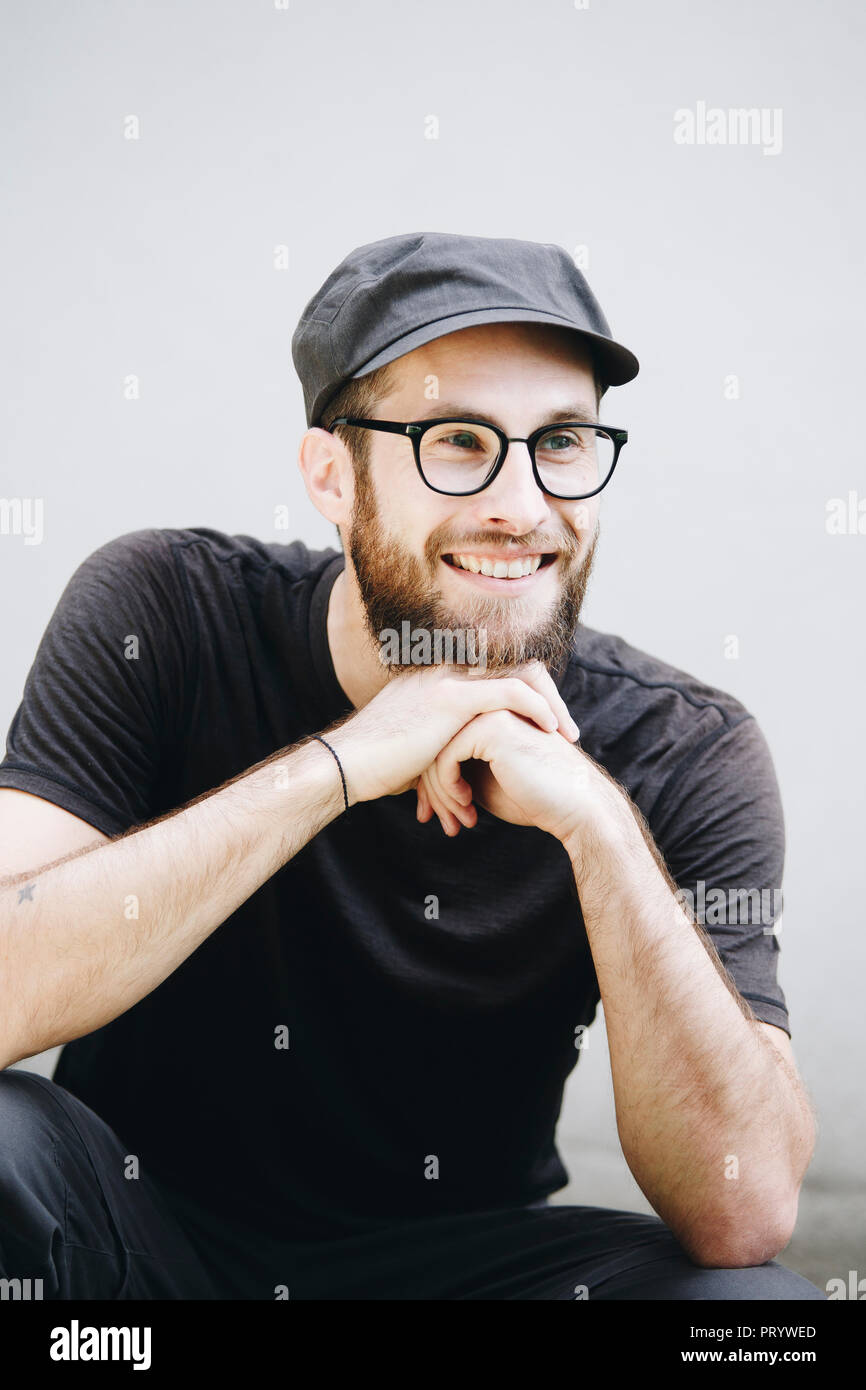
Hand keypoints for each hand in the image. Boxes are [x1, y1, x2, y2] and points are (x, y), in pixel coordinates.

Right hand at [323, 661, 579, 811]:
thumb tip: (460, 767)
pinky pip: (511, 692)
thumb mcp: (418, 747)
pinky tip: (552, 729)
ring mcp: (448, 679)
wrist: (348, 766)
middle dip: (548, 700)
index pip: (499, 674)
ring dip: (549, 706)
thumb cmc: (377, 766)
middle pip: (516, 669)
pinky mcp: (451, 697)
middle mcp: (446, 670)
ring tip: (566, 736)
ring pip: (520, 677)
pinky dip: (537, 708)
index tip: (547, 728)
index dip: (529, 697)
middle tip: (567, 732)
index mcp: (440, 678)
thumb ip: (444, 743)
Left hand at [416, 706, 608, 843]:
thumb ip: (455, 768)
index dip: (428, 780)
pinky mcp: (491, 726)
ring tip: (453, 821)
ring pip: (434, 750)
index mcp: (485, 712)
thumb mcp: (484, 781)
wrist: (575, 807)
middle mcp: (485, 704)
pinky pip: (445, 757)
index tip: (429, 812)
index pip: (437, 740)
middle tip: (431, 820)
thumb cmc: (534, 797)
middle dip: (428, 789)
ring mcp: (489, 710)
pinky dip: (447, 788)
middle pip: (431, 743)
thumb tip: (418, 778)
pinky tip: (466, 806)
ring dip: (438, 793)